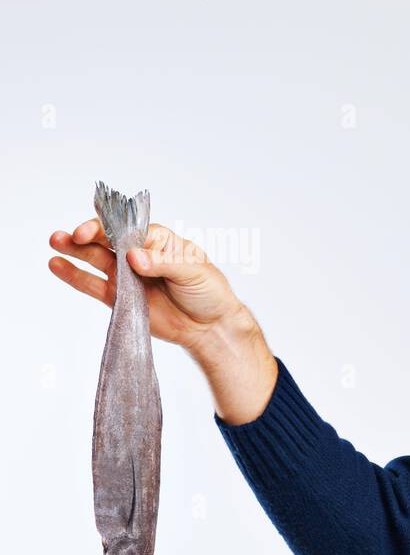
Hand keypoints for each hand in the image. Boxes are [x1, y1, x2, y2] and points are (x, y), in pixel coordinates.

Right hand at [50, 218, 277, 423]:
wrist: (210, 326)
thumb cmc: (209, 291)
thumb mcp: (194, 271)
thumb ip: (163, 262)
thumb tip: (133, 257)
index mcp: (158, 241)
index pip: (128, 228)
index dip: (109, 228)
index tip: (93, 233)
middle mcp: (137, 254)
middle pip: (106, 240)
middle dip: (85, 235)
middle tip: (66, 236)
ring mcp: (126, 276)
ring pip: (95, 259)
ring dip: (74, 250)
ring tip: (55, 242)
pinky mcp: (119, 298)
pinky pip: (93, 285)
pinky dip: (75, 276)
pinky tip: (57, 265)